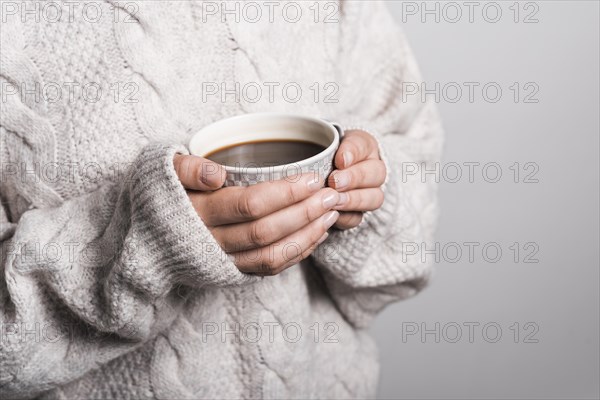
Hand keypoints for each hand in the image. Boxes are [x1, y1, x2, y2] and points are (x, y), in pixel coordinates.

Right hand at [173, 154, 340, 275]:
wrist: (144, 240)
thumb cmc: (160, 195)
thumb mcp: (161, 171)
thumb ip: (185, 168)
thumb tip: (216, 174)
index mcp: (196, 212)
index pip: (249, 204)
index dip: (285, 192)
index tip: (312, 177)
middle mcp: (210, 242)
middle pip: (266, 231)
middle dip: (304, 212)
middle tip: (332, 194)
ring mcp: (222, 261)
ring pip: (271, 255)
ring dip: (307, 235)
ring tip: (332, 213)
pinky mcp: (231, 273)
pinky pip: (269, 269)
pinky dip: (297, 254)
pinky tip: (317, 235)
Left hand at [327, 130, 385, 229]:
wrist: (317, 174)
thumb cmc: (320, 156)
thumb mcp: (323, 146)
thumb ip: (328, 148)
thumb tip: (338, 160)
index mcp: (364, 146)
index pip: (363, 145)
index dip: (353, 153)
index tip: (340, 160)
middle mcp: (373, 170)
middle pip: (376, 174)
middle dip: (354, 178)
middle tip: (334, 182)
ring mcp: (370, 193)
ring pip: (374, 198)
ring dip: (353, 200)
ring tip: (334, 200)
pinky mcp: (359, 213)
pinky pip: (359, 218)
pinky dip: (346, 217)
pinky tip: (332, 214)